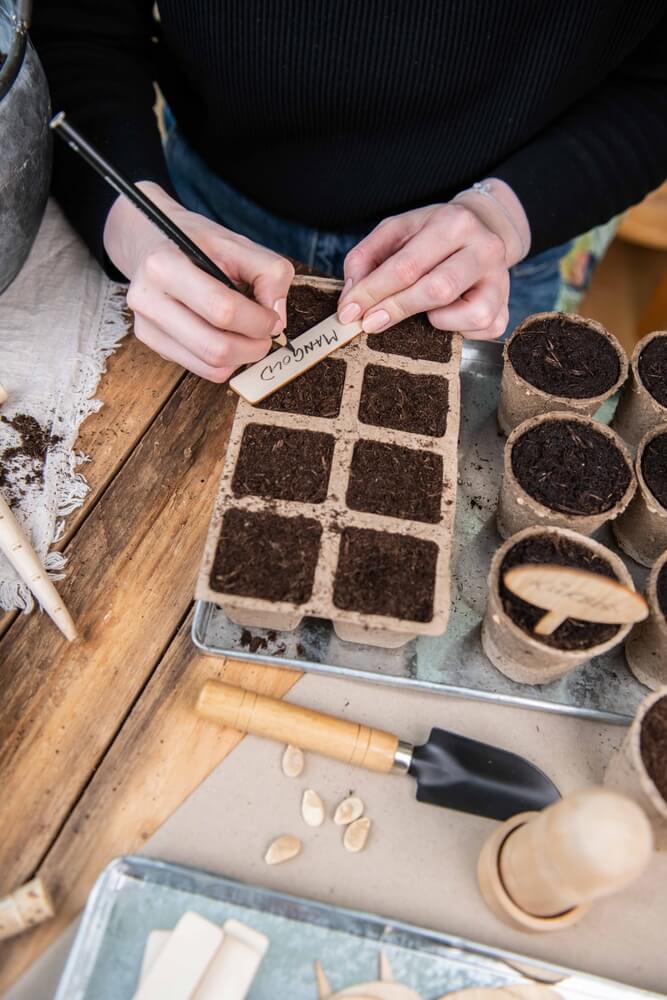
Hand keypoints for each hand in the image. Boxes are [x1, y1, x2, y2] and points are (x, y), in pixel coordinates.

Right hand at [104, 182, 293, 380]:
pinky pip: (200, 369)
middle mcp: (148, 300)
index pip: (223, 310)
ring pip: (210, 367)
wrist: (149, 242)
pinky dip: (225, 361)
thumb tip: (276, 315)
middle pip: (216, 348)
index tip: (272, 317)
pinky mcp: (152, 343)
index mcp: (165, 266)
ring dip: (241, 357)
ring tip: (249, 335)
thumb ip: (269, 271)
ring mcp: (146, 326)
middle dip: (254, 347)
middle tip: (266, 333)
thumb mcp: (236, 242)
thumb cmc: (194, 242)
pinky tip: (227, 337)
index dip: (258, 321)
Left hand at [337, 178, 529, 339]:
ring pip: (469, 315)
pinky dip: (458, 331)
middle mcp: (484, 248)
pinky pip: (482, 331)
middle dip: (396, 309)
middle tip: (369, 323)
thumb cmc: (431, 235)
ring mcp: (501, 279)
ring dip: (436, 321)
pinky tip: (448, 317)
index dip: (373, 292)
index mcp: (454, 222)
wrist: (483, 229)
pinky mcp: (505, 308)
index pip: (406, 265)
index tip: (348, 313)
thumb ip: (366, 258)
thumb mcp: (396, 231)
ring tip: (424, 311)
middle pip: (436, 289)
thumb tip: (351, 299)